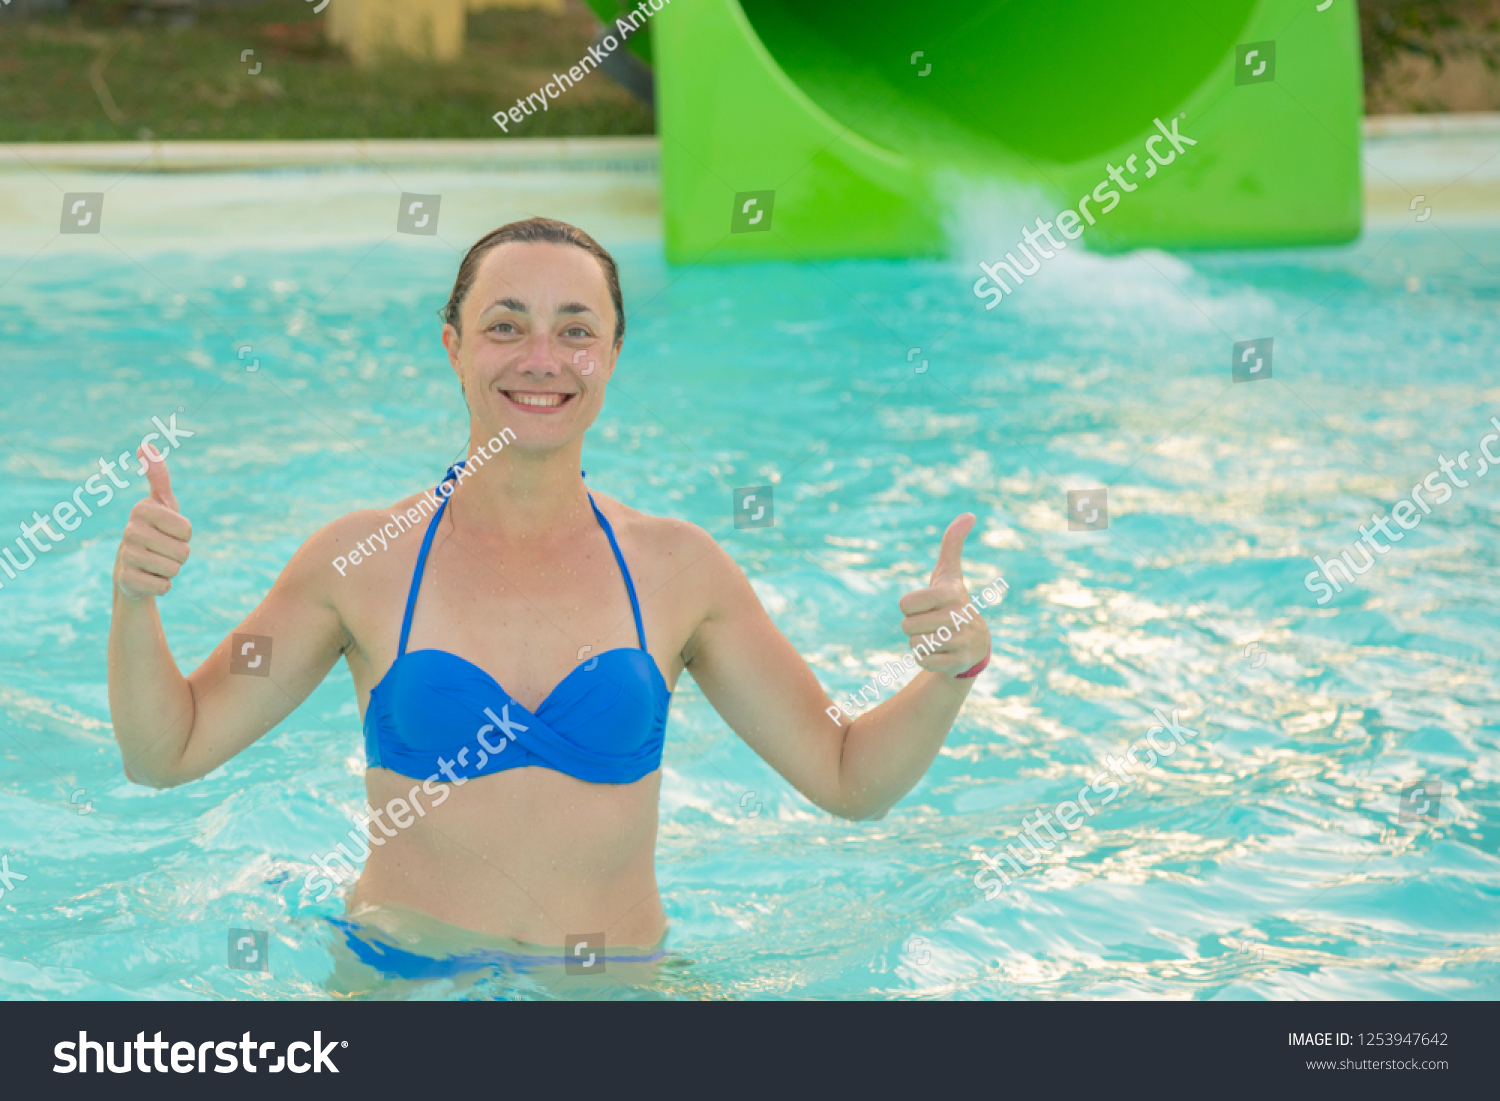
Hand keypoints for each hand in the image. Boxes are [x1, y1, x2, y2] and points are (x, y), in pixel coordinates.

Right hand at [114, 446, 191, 600]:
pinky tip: (149, 577)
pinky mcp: (126, 579)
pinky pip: (164, 587)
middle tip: (164, 549)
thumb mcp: (162, 503)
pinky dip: (163, 585)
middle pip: (183, 552)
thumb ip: (159, 476)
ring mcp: (126, 555)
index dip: (185, 534)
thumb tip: (146, 445)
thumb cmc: (156, 530)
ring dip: (172, 569)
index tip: (171, 530)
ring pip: (174, 569)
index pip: (187, 529)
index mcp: (141, 509)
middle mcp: (129, 530)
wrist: (133, 567)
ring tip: (156, 562)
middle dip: (180, 555)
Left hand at [898, 513, 990, 675]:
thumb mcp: (950, 573)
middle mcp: (960, 615)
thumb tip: (969, 514)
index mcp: (951, 593)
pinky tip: (941, 652)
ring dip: (919, 643)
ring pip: (914, 644)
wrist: (974, 643)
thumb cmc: (953, 602)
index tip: (926, 605)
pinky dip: (925, 659)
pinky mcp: (958, 662)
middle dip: (913, 626)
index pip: (905, 603)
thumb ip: (952, 543)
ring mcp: (961, 640)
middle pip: (907, 626)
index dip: (909, 606)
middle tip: (932, 623)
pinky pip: (923, 661)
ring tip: (936, 637)